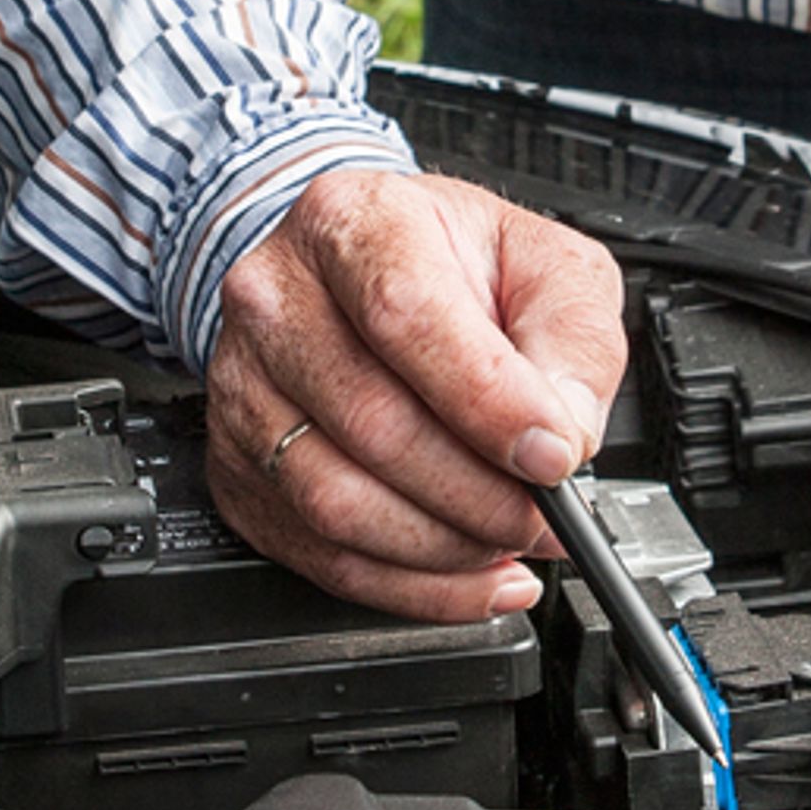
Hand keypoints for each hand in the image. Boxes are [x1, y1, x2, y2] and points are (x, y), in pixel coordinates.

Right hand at [206, 167, 630, 619]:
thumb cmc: (449, 263)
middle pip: (374, 423)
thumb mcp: (543, 262)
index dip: (488, 400)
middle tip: (549, 513)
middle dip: (481, 494)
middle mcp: (276, 300)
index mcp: (351, 223)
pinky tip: (472, 574)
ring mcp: (244, 389)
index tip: (554, 454)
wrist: (365, 271)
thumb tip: (567, 433)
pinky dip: (410, 587)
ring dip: (446, 548)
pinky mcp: (238, 470)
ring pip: (339, 503)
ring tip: (513, 542)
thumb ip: (572, 338)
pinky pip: (321, 556)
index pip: (407, 315)